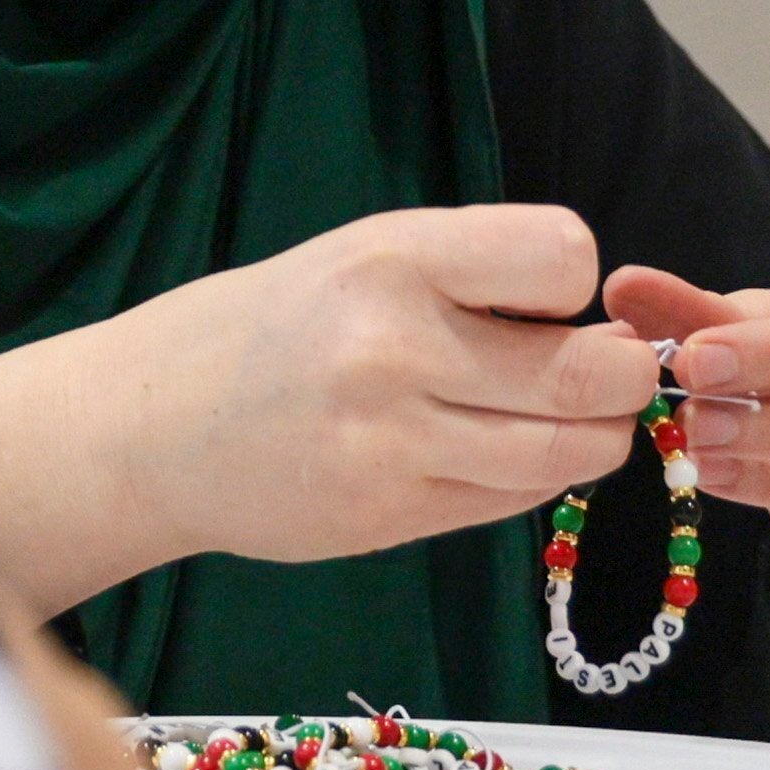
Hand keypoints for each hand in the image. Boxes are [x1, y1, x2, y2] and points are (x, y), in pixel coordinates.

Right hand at [93, 204, 665, 570]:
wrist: (150, 424)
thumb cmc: (275, 328)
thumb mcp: (362, 257)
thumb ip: (475, 278)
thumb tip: (610, 332)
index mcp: (392, 258)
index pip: (565, 256)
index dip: (576, 285)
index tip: (540, 302)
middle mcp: (395, 346)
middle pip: (593, 376)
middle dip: (619, 378)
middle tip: (592, 373)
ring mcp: (392, 440)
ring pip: (571, 451)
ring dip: (586, 438)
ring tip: (545, 417)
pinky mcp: (388, 513)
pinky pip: (514, 500)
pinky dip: (526, 479)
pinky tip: (480, 453)